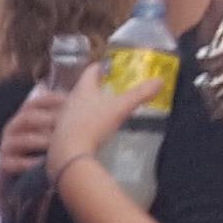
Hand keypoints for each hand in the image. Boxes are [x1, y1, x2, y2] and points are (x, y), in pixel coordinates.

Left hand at [44, 65, 128, 185]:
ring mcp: (64, 118)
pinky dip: (85, 122)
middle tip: (114, 89)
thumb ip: (140, 94)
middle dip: (99, 87)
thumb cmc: (93, 125)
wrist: (68, 155)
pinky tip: (95, 129)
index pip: (92, 70)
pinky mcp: (62, 135)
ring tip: (106, 109)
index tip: (114, 68)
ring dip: (91, 105)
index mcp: (83, 88)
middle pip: (84, 88)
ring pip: (78, 106)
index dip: (103, 67)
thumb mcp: (120, 108)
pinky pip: (75, 123)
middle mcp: (70, 100)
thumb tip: (160, 81)